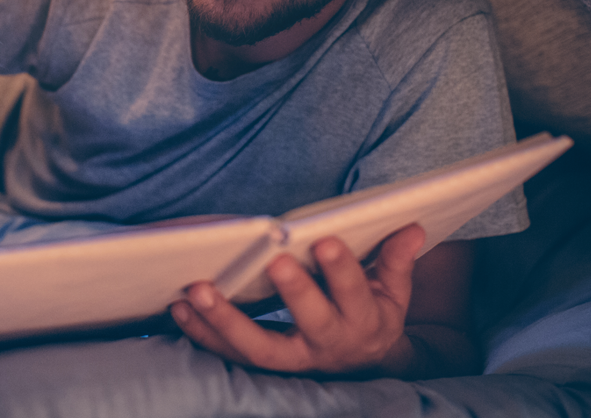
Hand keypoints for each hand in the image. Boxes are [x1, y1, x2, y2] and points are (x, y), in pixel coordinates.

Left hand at [171, 224, 425, 374]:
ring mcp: (294, 358)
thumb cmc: (370, 311)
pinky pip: (229, 353)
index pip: (354, 292)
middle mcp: (328, 343)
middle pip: (310, 322)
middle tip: (273, 261)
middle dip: (294, 292)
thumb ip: (396, 259)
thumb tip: (412, 226)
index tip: (326, 240)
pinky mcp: (263, 364)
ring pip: (258, 348)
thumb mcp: (392, 290)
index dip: (342, 269)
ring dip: (225, 321)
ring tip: (196, 290)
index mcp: (363, 319)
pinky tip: (179, 308)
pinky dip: (202, 333)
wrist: (360, 362)